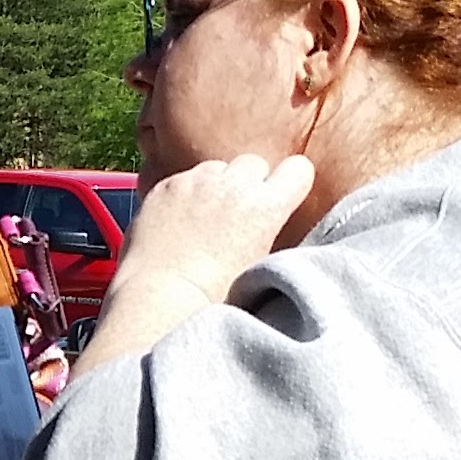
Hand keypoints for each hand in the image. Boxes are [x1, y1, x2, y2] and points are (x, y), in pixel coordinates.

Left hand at [120, 153, 318, 307]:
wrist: (162, 296)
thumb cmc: (214, 296)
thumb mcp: (260, 263)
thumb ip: (268, 230)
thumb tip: (269, 220)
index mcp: (267, 206)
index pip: (298, 169)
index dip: (290, 183)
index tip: (281, 197)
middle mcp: (234, 185)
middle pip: (254, 163)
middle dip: (249, 182)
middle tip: (237, 212)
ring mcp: (197, 181)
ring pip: (217, 167)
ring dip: (215, 185)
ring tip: (204, 218)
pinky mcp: (166, 185)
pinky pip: (184, 178)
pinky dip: (184, 193)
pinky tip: (177, 221)